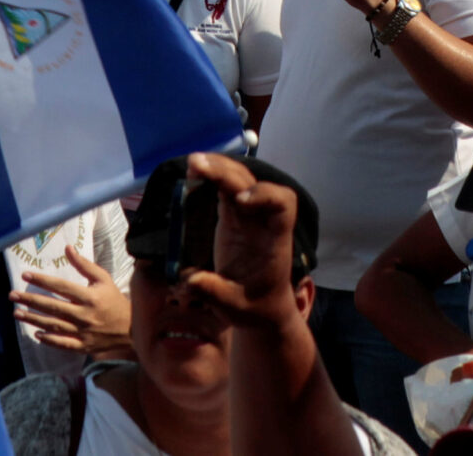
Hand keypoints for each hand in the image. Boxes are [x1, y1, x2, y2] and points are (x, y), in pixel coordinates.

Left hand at [11, 246, 132, 358]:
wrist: (130, 328)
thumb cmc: (114, 299)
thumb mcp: (103, 278)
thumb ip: (84, 265)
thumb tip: (67, 248)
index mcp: (89, 296)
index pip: (61, 286)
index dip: (42, 280)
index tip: (25, 275)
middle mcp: (84, 315)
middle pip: (53, 307)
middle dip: (31, 300)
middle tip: (12, 296)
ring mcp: (83, 332)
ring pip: (54, 326)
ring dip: (34, 319)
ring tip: (17, 313)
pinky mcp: (83, 346)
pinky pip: (63, 344)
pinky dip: (50, 340)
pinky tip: (37, 335)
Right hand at [176, 151, 305, 332]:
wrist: (263, 310)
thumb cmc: (255, 309)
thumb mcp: (235, 309)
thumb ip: (214, 293)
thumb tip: (189, 279)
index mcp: (274, 241)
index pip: (283, 205)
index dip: (264, 195)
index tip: (240, 202)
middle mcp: (263, 223)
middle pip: (253, 184)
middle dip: (228, 173)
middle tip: (197, 166)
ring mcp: (249, 218)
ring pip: (239, 181)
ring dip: (219, 169)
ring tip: (193, 162)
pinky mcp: (234, 219)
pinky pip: (226, 190)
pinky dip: (213, 178)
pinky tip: (194, 172)